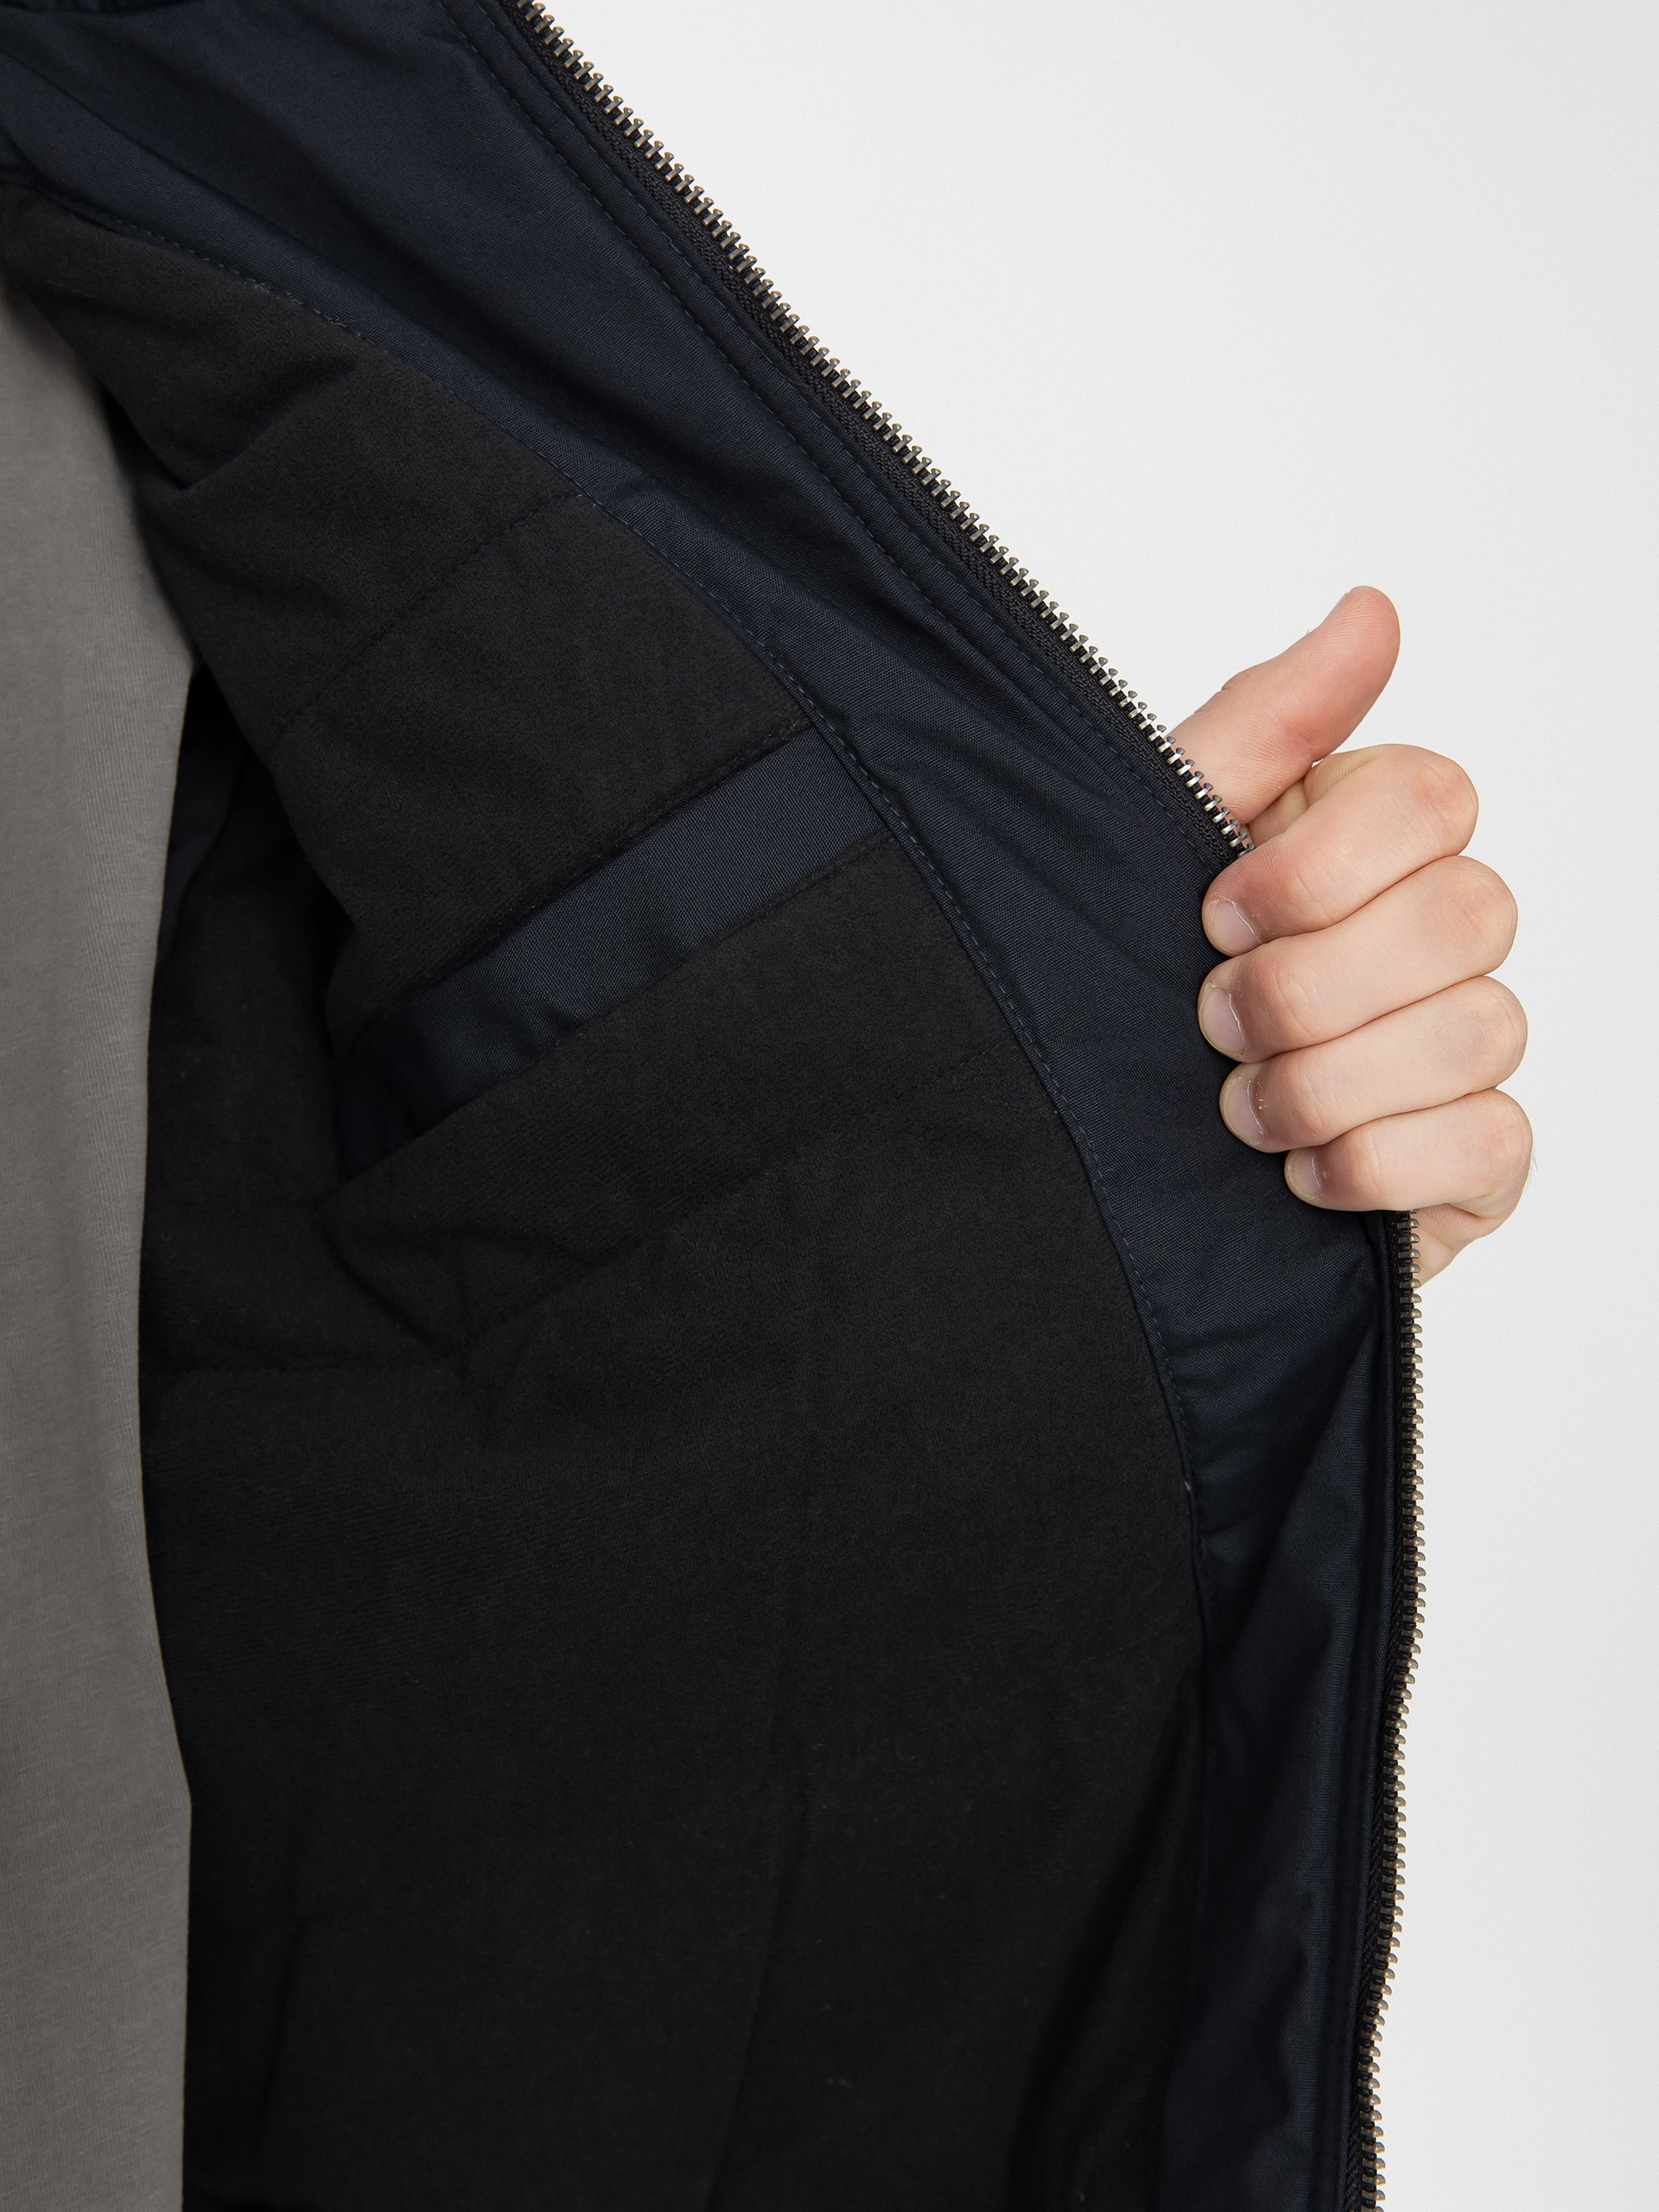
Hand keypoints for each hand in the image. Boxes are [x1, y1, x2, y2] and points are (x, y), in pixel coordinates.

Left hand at [1171, 587, 1529, 1281]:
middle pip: (1469, 913)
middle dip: (1309, 985)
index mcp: (1367, 840)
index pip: (1435, 797)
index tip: (1213, 915)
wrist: (1092, 1152)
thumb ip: (1266, 723)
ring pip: (1480, 1030)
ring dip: (1326, 1083)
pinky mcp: (1479, 1156)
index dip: (1318, 866)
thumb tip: (1374, 610)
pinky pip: (1493, 1140)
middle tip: (1212, 1021)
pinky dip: (1374, 1165)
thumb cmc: (1125, 983)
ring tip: (1238, 1110)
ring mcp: (1468, 1044)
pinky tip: (1299, 1174)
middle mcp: (1437, 931)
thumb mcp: (1157, 839)